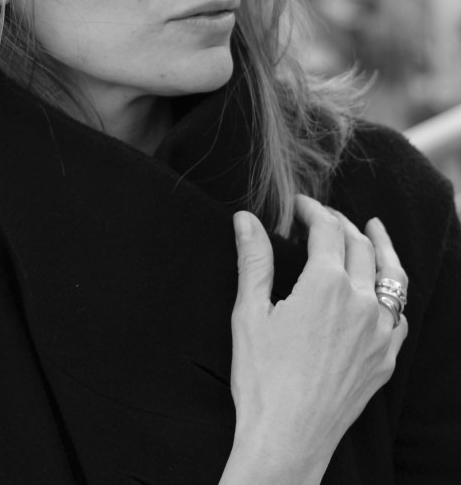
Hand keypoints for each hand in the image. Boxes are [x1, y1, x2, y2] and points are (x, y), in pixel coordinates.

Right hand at [225, 196, 407, 483]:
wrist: (287, 440)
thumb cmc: (261, 379)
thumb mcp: (249, 313)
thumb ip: (253, 260)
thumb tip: (246, 219)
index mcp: (325, 285)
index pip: (327, 230)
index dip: (313, 210)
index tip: (299, 205)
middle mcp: (360, 303)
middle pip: (361, 246)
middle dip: (341, 223)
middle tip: (322, 216)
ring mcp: (379, 333)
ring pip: (390, 276)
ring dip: (381, 247)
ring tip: (375, 228)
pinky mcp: (385, 359)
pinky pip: (398, 314)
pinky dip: (391, 291)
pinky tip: (380, 288)